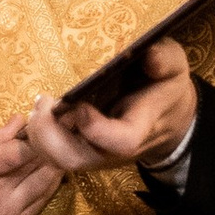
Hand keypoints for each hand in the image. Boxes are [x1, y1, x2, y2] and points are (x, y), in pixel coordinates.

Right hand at [0, 120, 68, 214]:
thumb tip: (20, 120)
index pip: (17, 151)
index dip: (36, 134)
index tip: (42, 122)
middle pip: (36, 164)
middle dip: (50, 143)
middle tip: (57, 129)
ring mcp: (9, 214)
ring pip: (47, 182)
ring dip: (55, 162)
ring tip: (57, 148)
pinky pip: (43, 200)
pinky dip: (50, 183)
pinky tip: (51, 171)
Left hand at [13, 39, 198, 184]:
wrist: (167, 120)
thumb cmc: (166, 89)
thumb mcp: (175, 69)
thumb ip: (165, 60)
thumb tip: (149, 54)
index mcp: (140, 128)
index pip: (120, 141)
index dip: (96, 128)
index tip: (79, 103)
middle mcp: (113, 150)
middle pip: (74, 159)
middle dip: (49, 134)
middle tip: (43, 101)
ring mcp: (95, 155)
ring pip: (57, 160)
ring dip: (39, 134)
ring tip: (40, 103)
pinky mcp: (82, 152)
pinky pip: (53, 153)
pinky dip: (41, 134)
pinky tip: (43, 109)